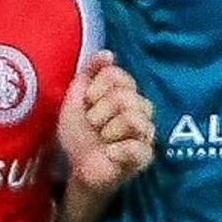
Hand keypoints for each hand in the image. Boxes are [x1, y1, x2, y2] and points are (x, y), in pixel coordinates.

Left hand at [56, 51, 155, 196]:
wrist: (78, 168)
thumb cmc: (79, 135)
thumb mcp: (75, 100)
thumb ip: (89, 73)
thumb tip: (108, 53)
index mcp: (124, 92)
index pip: (117, 75)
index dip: (96, 88)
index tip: (87, 103)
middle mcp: (140, 108)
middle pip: (124, 96)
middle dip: (99, 113)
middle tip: (93, 126)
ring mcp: (146, 132)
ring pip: (133, 119)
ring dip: (107, 131)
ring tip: (102, 140)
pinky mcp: (146, 155)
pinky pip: (136, 146)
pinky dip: (117, 151)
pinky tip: (110, 154)